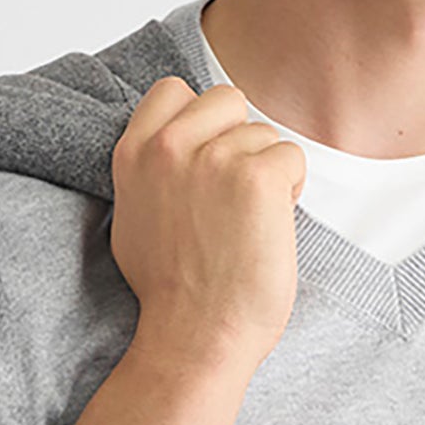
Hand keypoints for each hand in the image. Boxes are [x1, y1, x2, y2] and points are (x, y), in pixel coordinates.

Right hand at [110, 76, 306, 372]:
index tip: (207, 158)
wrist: (195, 335)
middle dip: (240, 140)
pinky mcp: (257, 178)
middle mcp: (169, 147)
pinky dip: (291, 190)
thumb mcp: (133, 217)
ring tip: (249, 222)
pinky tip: (269, 226)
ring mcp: (214, 159)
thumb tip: (169, 148)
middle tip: (234, 195)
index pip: (173, 90)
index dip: (201, 120)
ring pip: (264, 134)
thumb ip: (151, 172)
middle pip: (227, 101)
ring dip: (268, 173)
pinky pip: (292, 158)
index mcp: (133, 152)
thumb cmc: (171, 291)